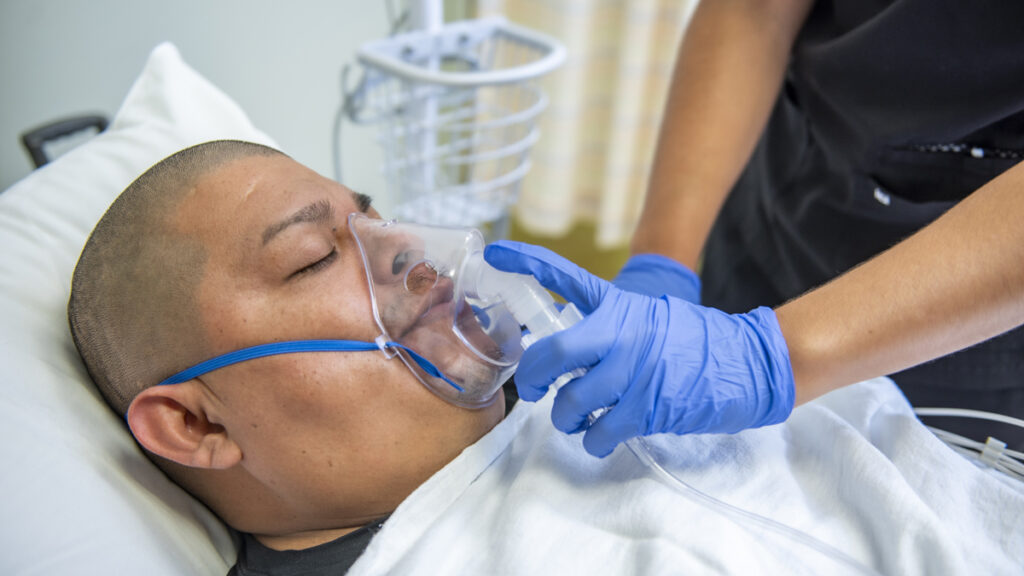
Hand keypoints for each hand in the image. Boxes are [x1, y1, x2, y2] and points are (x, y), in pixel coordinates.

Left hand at [484, 241, 794, 456]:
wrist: (745, 364)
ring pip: (570, 403)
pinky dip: (592, 441)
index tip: (494, 254)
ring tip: (575, 419)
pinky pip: (599, 433)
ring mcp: (632, 372)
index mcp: (618, 306)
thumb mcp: (650, 316)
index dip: (526, 262)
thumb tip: (570, 352)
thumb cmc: (693, 343)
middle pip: (552, 356)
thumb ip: (610, 327)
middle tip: (530, 389)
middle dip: (531, 379)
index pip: (564, 277)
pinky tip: (600, 437)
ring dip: (564, 419)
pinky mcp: (645, 409)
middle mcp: (620, 334)